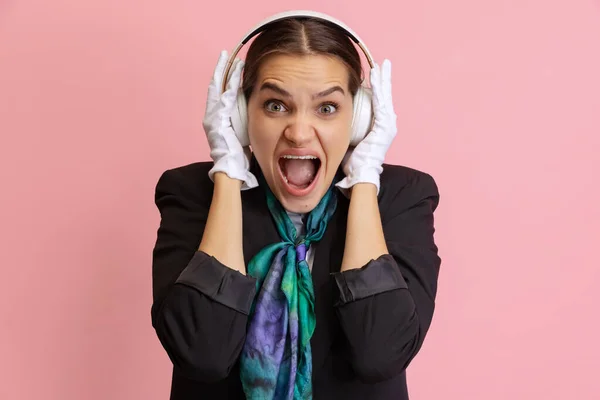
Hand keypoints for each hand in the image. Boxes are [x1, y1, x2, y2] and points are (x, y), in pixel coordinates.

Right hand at [203, 50, 257, 189]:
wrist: (229, 169)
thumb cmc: (237, 157)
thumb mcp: (240, 134)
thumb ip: (241, 122)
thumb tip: (250, 113)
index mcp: (216, 119)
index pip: (220, 94)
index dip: (224, 79)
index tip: (231, 66)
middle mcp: (211, 115)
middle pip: (216, 86)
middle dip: (221, 70)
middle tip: (226, 55)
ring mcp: (213, 116)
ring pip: (219, 88)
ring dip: (226, 72)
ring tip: (231, 58)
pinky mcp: (218, 119)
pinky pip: (225, 96)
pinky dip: (230, 83)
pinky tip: (236, 71)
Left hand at [336, 59, 396, 193]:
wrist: (361, 174)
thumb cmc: (354, 161)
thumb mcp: (351, 140)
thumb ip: (348, 129)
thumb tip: (335, 121)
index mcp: (380, 126)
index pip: (379, 101)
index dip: (377, 87)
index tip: (374, 74)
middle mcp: (388, 123)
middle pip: (384, 96)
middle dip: (383, 79)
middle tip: (382, 64)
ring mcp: (388, 124)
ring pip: (385, 96)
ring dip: (383, 80)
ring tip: (381, 66)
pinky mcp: (385, 126)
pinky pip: (381, 103)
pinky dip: (379, 89)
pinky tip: (376, 77)